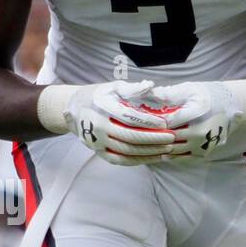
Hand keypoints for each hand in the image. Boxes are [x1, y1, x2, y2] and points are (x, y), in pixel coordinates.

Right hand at [62, 80, 177, 166]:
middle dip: (153, 139)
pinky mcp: (99, 152)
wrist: (73, 111)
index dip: (149, 122)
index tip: (165, 124)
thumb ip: (131, 88)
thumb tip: (150, 85)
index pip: (129, 118)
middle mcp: (99, 127)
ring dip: (149, 152)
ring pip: (127, 151)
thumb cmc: (98, 96)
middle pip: (130, 137)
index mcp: (103, 108)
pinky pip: (120, 160)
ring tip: (167, 149)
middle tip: (172, 138)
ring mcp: (98, 142)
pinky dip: (138, 160)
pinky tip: (153, 158)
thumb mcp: (112, 87)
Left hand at [142, 80, 243, 157]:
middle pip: (168, 137)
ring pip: (173, 150)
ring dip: (159, 148)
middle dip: (153, 136)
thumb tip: (150, 93)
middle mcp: (199, 130)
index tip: (141, 120)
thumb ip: (170, 94)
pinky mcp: (203, 152)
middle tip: (139, 134)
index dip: (153, 122)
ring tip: (145, 145)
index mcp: (196, 112)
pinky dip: (170, 157)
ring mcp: (201, 144)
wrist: (231, 107)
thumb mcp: (190, 89)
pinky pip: (183, 159)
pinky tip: (160, 152)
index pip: (167, 121)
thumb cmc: (207, 95)